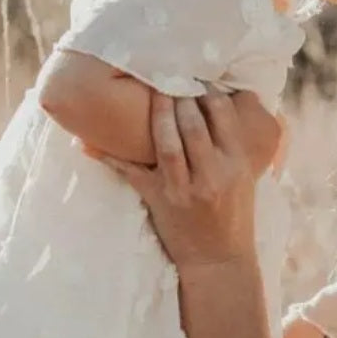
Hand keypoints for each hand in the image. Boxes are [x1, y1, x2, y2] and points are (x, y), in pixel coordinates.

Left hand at [98, 90, 258, 271]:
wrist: (219, 260)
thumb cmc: (234, 215)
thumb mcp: (245, 177)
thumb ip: (234, 144)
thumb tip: (225, 104)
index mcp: (237, 165)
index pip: (222, 116)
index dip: (208, 92)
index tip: (197, 79)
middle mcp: (213, 174)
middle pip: (192, 124)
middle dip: (179, 96)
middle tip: (168, 77)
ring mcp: (185, 188)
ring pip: (166, 142)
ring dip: (155, 114)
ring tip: (150, 93)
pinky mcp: (160, 200)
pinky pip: (131, 171)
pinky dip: (110, 155)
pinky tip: (91, 140)